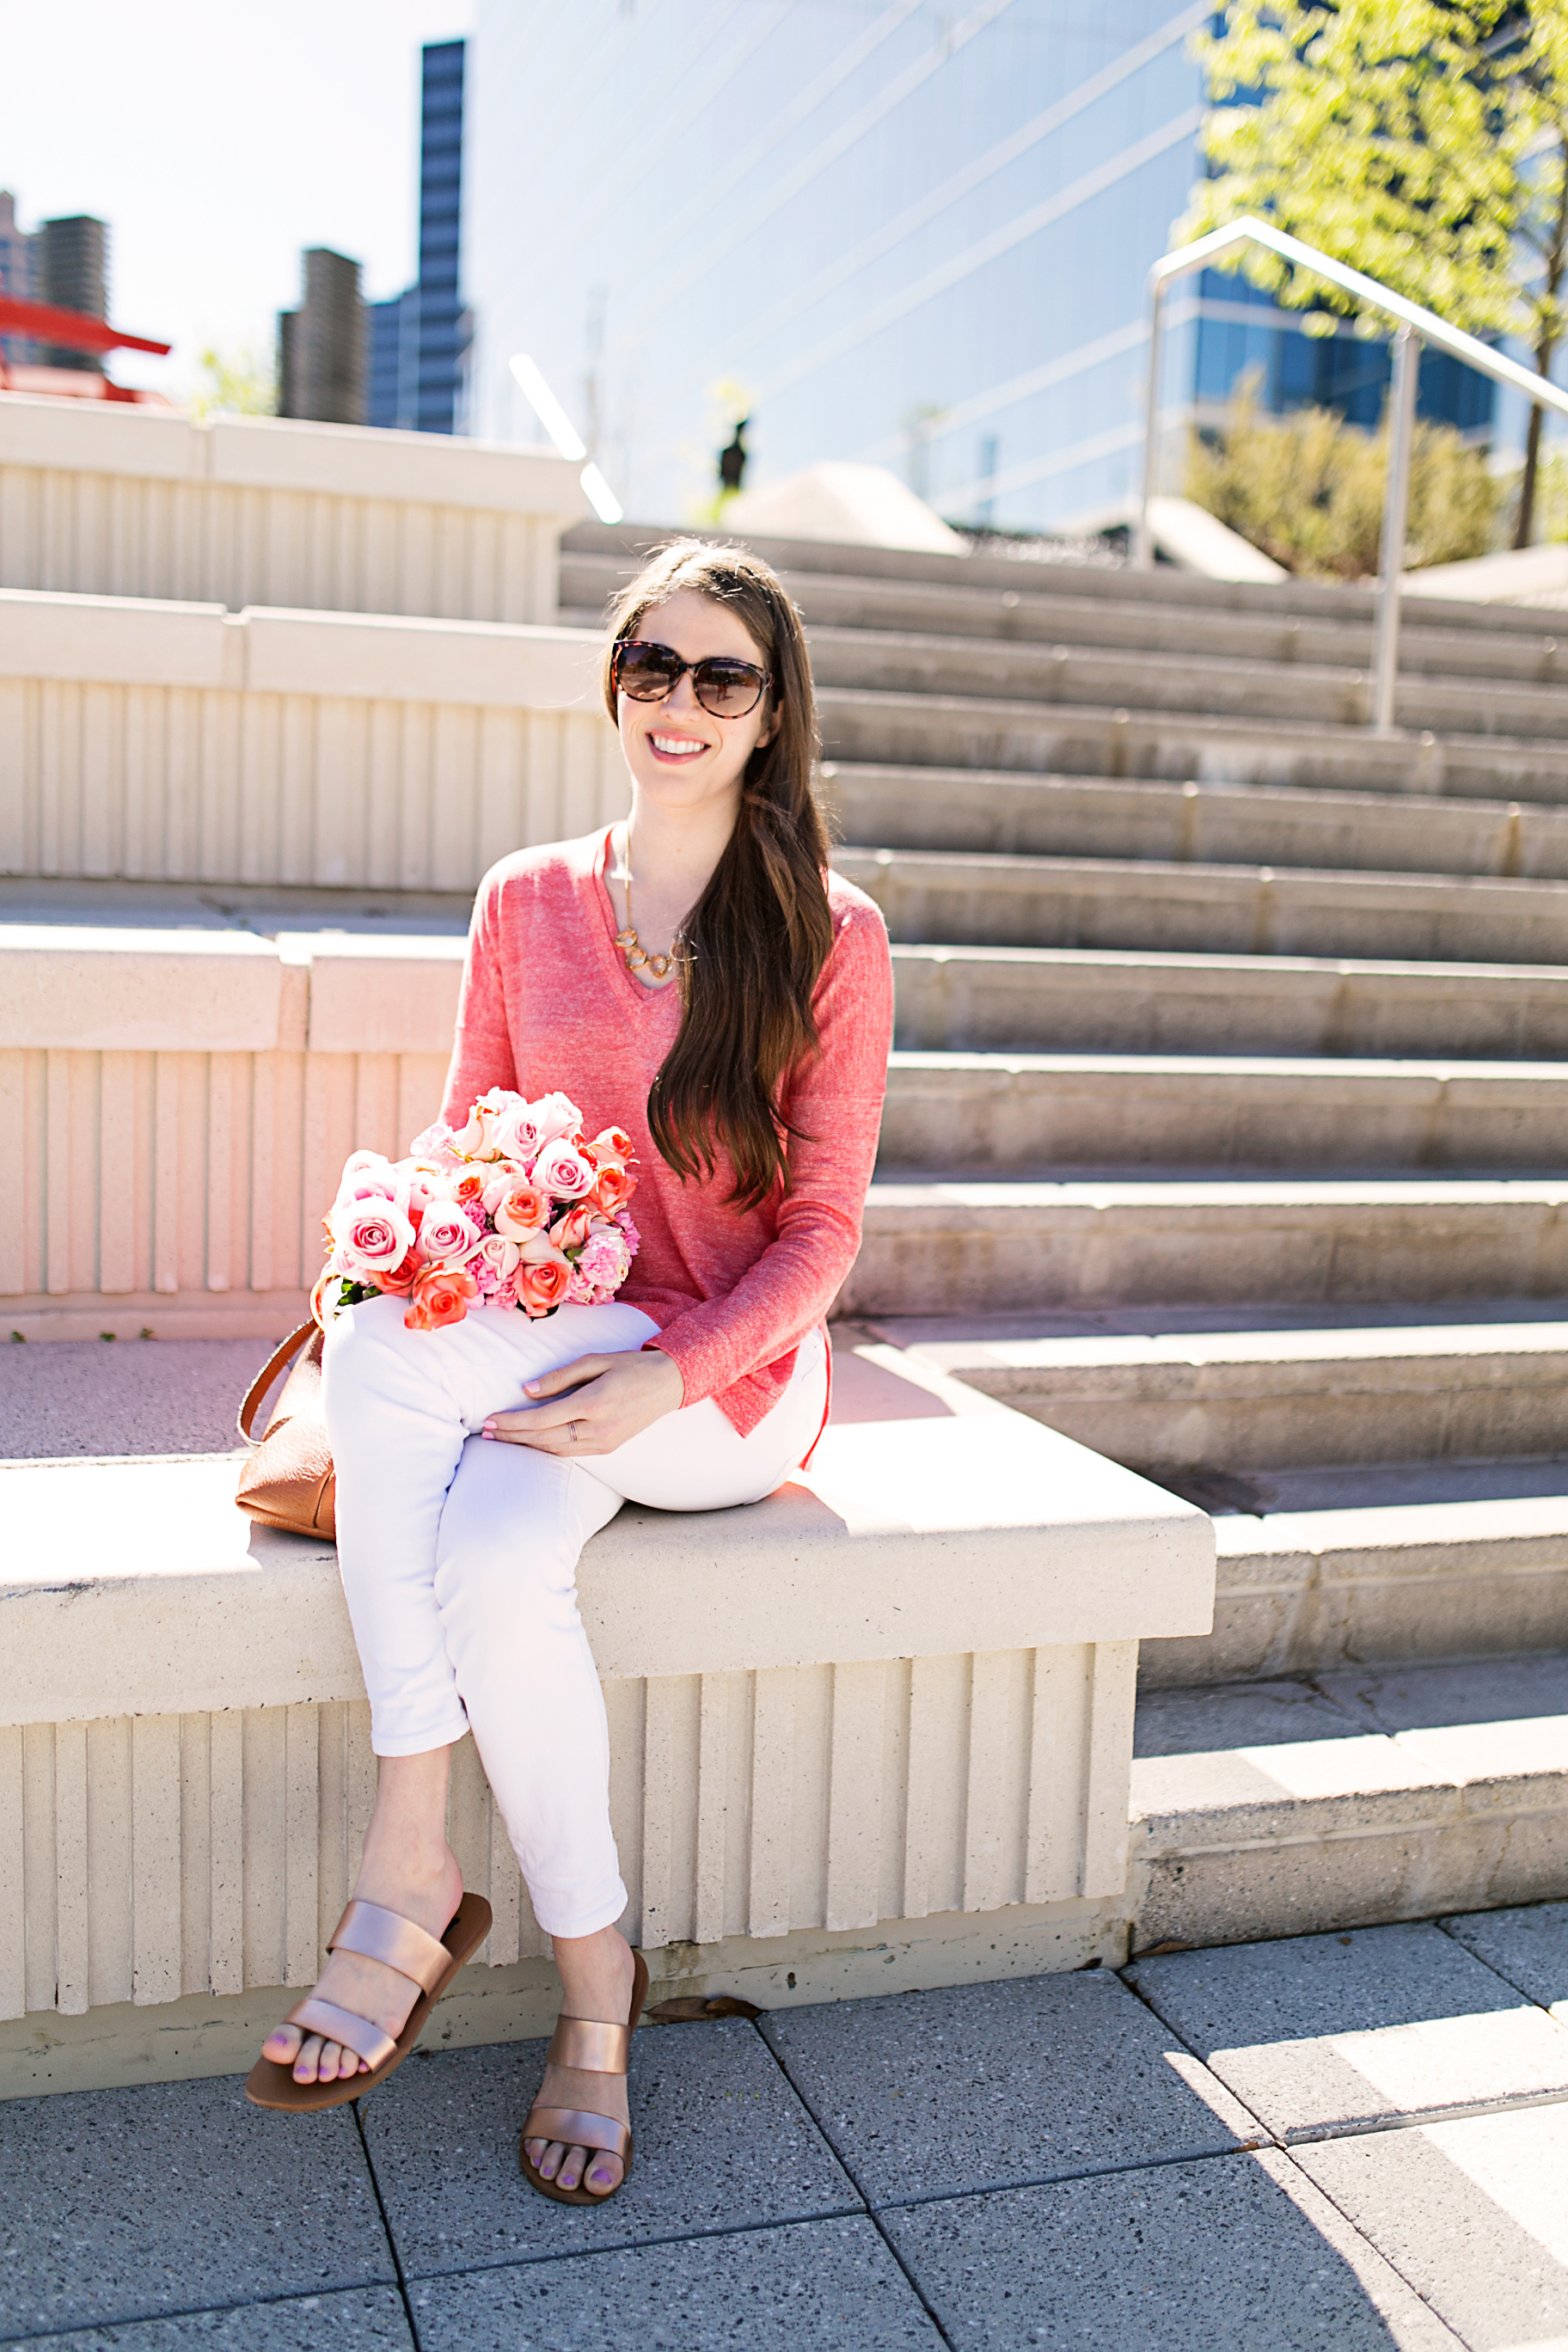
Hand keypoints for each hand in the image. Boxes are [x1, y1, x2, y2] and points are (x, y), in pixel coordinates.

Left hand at [482, 1348, 684, 1456]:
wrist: (668, 1385)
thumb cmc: (631, 1367)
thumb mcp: (596, 1361)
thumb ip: (560, 1376)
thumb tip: (527, 1391)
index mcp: (594, 1403)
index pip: (542, 1419)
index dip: (513, 1422)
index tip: (490, 1420)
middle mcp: (598, 1429)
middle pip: (544, 1438)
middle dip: (512, 1436)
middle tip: (485, 1432)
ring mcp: (604, 1443)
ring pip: (554, 1450)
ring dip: (525, 1445)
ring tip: (500, 1438)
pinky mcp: (607, 1449)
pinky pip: (569, 1452)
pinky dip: (545, 1448)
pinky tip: (529, 1442)